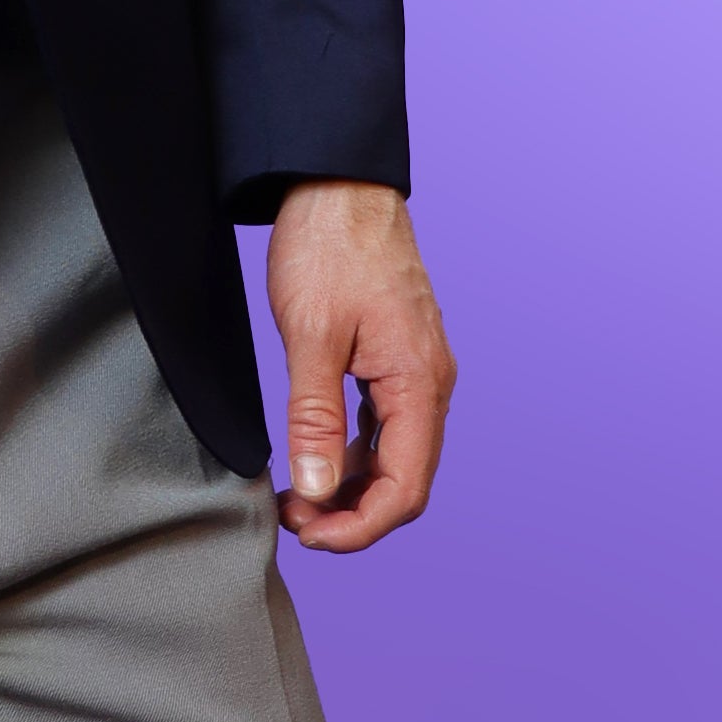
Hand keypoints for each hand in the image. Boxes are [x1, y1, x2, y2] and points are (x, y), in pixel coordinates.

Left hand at [265, 184, 454, 554]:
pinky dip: (352, 457)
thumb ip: (314, 417)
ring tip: (294, 497)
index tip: (307, 534)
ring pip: (395, 459)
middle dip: (351, 515)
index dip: (358, 527)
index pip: (405, 488)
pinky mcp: (397, 362)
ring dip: (349, 490)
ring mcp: (417, 374)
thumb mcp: (311, 336)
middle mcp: (430, 384)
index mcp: (419, 382)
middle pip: (405, 483)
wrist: (340, 187)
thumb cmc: (328, 249)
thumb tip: (315, 489)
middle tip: (292, 519)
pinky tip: (314, 462)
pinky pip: (385, 429)